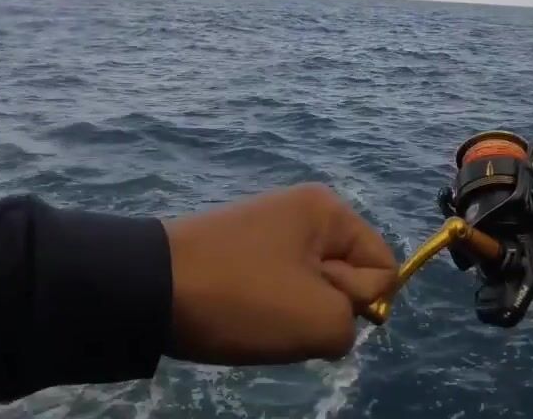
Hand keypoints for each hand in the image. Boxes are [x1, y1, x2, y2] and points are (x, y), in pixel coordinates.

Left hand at [163, 183, 396, 364]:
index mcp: (329, 210)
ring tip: (257, 318)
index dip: (361, 300)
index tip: (316, 304)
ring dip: (295, 316)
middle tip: (283, 312)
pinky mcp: (241, 254)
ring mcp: (270, 232)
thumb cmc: (243, 298)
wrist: (149, 290)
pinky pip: (279, 291)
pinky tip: (240, 316)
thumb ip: (354, 322)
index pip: (384, 267)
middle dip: (326, 307)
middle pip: (348, 277)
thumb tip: (336, 321)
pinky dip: (267, 312)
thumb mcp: (319, 320)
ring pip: (312, 291)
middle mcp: (303, 211)